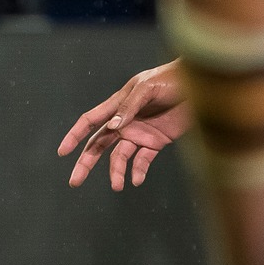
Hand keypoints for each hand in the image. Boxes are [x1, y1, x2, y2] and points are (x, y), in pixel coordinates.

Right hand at [57, 59, 190, 188]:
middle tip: (75, 182)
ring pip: (119, 157)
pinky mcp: (156, 142)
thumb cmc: (172, 79)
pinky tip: (136, 181)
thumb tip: (112, 127)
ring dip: (116, 172)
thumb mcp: (148, 88)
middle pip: (98, 145)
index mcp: (117, 105)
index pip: (90, 122)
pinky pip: (143, 160)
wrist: (200, 86)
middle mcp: (124, 122)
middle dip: (86, 162)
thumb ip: (129, 106)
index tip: (62, 152)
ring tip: (118, 186)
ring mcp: (139, 133)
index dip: (74, 136)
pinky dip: (138, 171)